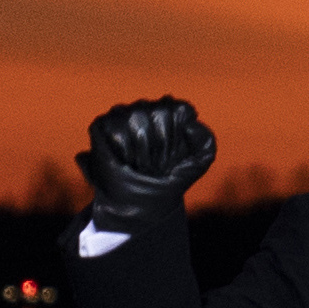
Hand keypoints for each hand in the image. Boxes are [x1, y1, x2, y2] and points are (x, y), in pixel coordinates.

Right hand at [76, 96, 217, 231]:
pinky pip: (115, 131)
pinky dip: (123, 152)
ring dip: (143, 151)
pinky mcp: (103, 124)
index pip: (181, 111)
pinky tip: (125, 161)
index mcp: (172, 111)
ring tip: (142, 164)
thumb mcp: (198, 163)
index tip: (175, 156)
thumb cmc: (171, 177)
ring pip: (137, 120)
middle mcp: (148, 107)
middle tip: (158, 164)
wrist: (143, 201)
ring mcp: (124, 113)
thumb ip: (205, 141)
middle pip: (160, 114)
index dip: (179, 137)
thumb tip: (190, 124)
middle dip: (162, 146)